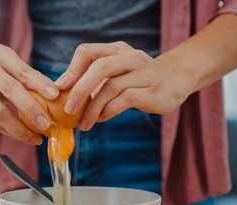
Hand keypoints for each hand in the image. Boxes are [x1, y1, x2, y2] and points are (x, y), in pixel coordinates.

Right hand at [0, 44, 58, 144]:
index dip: (39, 83)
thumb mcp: (12, 69)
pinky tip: (25, 137)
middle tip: (47, 123)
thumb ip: (30, 80)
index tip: (55, 95)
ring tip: (36, 137)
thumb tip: (58, 98)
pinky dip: (11, 132)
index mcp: (1, 55)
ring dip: (20, 128)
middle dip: (31, 108)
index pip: (23, 70)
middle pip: (10, 89)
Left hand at [55, 42, 193, 130]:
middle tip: (68, 109)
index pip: (87, 51)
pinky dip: (109, 111)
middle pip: (99, 67)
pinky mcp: (153, 91)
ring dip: (93, 108)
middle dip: (79, 90)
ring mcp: (144, 72)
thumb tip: (63, 93)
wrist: (176, 81)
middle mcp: (130, 56)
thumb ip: (93, 78)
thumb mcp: (116, 72)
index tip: (60, 89)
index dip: (71, 70)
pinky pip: (125, 99)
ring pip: (111, 87)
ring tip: (84, 123)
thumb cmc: (137, 79)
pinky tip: (101, 119)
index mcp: (116, 49)